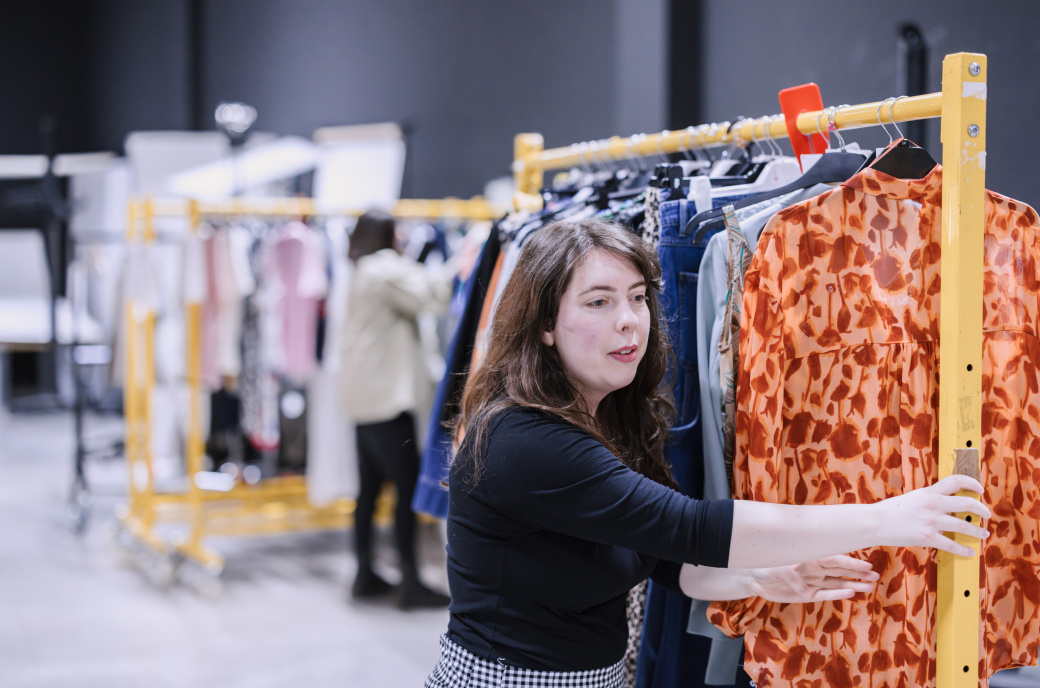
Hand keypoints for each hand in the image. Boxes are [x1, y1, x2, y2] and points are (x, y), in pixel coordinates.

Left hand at [748, 555, 878, 602]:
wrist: (752, 576)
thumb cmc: (764, 563)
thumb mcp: (775, 566)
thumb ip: (791, 575)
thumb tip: (804, 589)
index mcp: (809, 555)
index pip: (834, 559)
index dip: (850, 562)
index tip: (867, 565)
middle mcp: (814, 568)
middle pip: (840, 570)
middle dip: (857, 573)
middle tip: (875, 576)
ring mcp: (812, 581)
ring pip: (836, 582)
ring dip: (852, 584)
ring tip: (869, 587)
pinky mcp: (806, 594)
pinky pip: (824, 594)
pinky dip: (837, 593)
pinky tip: (850, 593)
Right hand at [877, 474, 990, 556]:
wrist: (875, 522)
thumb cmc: (890, 510)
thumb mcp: (912, 498)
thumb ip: (930, 500)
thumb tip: (946, 506)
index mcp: (929, 492)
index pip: (956, 481)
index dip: (972, 483)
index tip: (979, 490)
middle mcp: (934, 505)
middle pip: (967, 503)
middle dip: (981, 509)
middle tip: (986, 514)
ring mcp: (932, 522)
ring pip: (964, 525)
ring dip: (978, 531)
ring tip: (983, 534)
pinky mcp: (928, 538)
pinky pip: (952, 545)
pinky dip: (963, 550)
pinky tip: (969, 552)